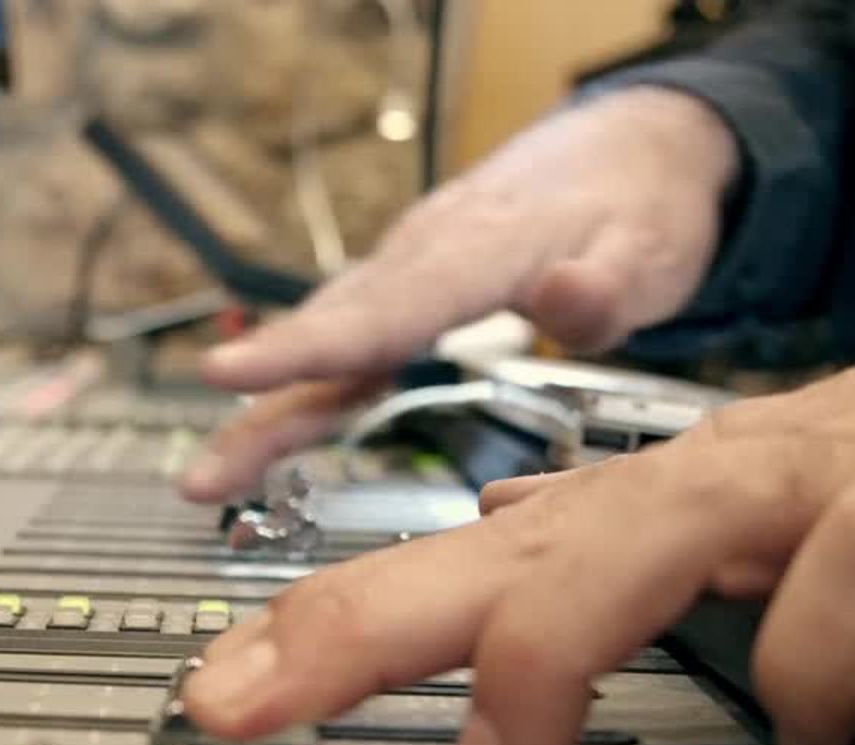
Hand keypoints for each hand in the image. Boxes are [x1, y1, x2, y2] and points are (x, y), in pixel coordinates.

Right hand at [178, 86, 741, 502]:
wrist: (622, 154)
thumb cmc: (634, 205)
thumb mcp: (653, 246)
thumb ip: (609, 282)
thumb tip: (565, 299)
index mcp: (473, 251)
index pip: (379, 311)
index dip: (302, 349)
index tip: (230, 373)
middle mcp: (419, 262)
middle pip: (327, 337)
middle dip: (257, 405)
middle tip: (200, 476)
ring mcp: (403, 280)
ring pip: (322, 348)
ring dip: (262, 412)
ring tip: (206, 480)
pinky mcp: (402, 300)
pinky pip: (337, 350)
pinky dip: (290, 393)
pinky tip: (257, 444)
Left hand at [182, 348, 854, 744]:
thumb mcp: (734, 512)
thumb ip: (615, 533)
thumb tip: (505, 531)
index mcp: (642, 505)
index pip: (450, 564)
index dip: (326, 624)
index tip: (226, 694)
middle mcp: (697, 487)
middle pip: (487, 554)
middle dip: (348, 627)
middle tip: (238, 705)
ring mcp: (801, 488)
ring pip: (632, 542)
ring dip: (545, 654)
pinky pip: (840, 584)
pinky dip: (813, 668)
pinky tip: (809, 738)